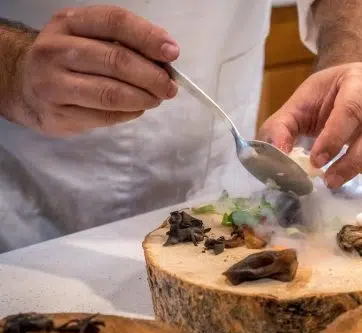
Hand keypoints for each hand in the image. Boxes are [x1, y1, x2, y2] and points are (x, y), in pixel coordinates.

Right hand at [13, 5, 178, 136]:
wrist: (25, 85)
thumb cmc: (70, 58)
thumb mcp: (90, 37)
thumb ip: (126, 41)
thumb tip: (166, 56)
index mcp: (69, 23)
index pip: (115, 22)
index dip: (148, 37)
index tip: (172, 53)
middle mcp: (55, 50)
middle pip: (117, 61)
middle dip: (152, 76)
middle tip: (169, 86)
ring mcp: (52, 84)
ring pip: (111, 93)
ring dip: (144, 98)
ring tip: (156, 98)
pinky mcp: (57, 115)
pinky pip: (105, 116)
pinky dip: (129, 113)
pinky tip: (136, 108)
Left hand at [259, 62, 361, 187]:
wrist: (355, 87)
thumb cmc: (326, 98)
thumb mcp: (298, 107)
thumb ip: (280, 129)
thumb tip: (276, 157)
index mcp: (359, 77)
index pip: (350, 109)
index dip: (333, 139)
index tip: (316, 162)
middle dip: (353, 162)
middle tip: (331, 180)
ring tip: (355, 172)